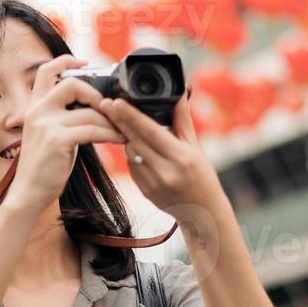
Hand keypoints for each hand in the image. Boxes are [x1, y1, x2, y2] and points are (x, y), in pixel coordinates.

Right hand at [4, 55, 127, 215]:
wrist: (28, 194)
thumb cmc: (43, 169)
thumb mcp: (50, 136)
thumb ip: (64, 118)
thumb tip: (93, 108)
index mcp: (34, 108)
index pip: (45, 72)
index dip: (65, 61)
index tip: (85, 62)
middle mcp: (38, 112)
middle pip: (71, 83)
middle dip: (95, 94)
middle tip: (109, 108)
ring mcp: (46, 124)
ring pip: (90, 112)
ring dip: (111, 122)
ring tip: (123, 130)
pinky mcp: (58, 140)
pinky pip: (93, 130)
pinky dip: (110, 134)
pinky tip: (119, 139)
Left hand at [98, 90, 222, 219]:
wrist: (201, 213)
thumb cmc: (202, 177)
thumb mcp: (196, 147)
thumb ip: (183, 120)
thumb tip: (180, 93)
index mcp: (181, 158)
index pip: (150, 132)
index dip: (131, 116)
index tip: (116, 102)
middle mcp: (165, 171)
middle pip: (135, 140)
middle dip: (119, 120)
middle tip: (105, 104)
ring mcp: (152, 183)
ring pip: (130, 152)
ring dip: (128, 137)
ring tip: (128, 126)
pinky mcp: (144, 190)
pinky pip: (132, 165)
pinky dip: (133, 154)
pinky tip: (141, 150)